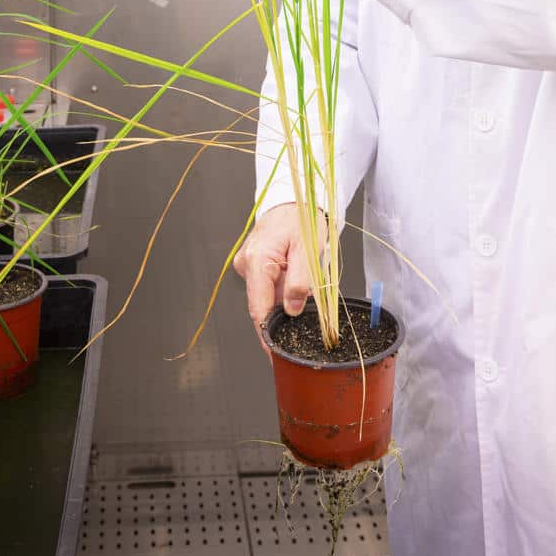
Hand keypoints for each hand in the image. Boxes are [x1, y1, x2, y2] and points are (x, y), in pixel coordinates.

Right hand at [233, 203, 324, 350]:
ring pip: (264, 297)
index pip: (258, 309)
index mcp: (257, 261)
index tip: (275, 356)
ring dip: (282, 303)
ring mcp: (247, 265)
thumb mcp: (308, 249)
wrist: (292, 200)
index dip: (266, 336)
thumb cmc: (301, 218)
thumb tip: (292, 309)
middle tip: (299, 329)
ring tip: (303, 295)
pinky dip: (279, 292)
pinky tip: (293, 287)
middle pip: (260, 305)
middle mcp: (246, 264)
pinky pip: (265, 287)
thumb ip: (300, 280)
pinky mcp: (252, 265)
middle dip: (279, 319)